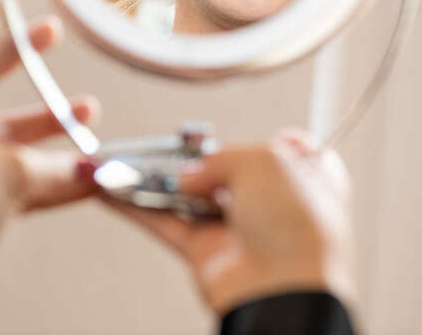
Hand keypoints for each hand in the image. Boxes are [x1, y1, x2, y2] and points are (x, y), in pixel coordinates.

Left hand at [0, 13, 99, 314]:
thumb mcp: (7, 175)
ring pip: (12, 135)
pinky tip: (85, 178)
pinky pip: (18, 177)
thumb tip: (85, 168)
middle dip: (29, 64)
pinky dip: (50, 176)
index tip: (17, 2)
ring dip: (50, 128)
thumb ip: (52, 167)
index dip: (1, 24)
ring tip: (88, 117)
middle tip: (53, 37)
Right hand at [110, 130, 353, 314]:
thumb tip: (191, 176)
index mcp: (307, 176)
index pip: (283, 151)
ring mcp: (241, 230)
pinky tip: (114, 192)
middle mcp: (275, 203)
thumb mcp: (263, 160)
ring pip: (190, 198)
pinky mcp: (209, 254)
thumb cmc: (298, 224)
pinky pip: (167, 224)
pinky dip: (138, 208)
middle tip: (168, 145)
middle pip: (227, 171)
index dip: (260, 139)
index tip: (238, 131)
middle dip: (194, 158)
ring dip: (155, 182)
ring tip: (123, 162)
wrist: (285, 289)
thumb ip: (220, 157)